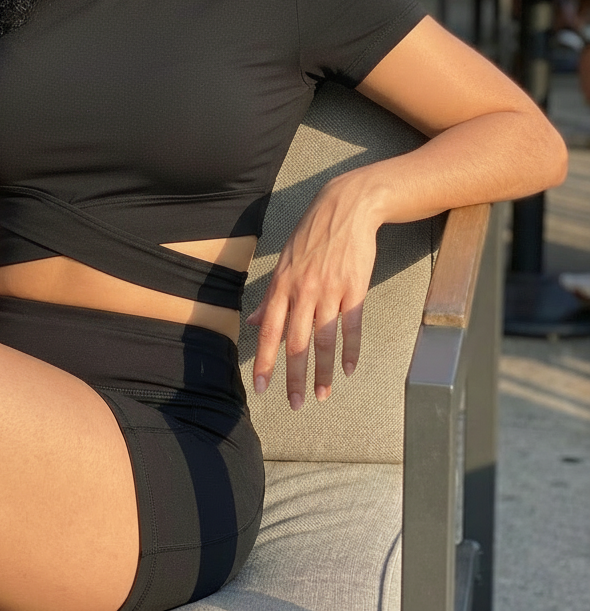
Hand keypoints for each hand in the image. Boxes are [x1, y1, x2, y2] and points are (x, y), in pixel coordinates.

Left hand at [246, 178, 379, 408]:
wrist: (345, 209)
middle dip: (294, 377)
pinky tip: (350, 370)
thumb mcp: (284, 262)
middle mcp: (303, 291)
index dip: (265, 362)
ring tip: (322, 395)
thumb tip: (256, 322)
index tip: (261, 388)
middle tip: (293, 404)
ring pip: (324, 340)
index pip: (269, 331)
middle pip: (296, 343)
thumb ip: (271, 296)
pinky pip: (352, 327)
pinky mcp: (355, 289)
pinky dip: (351, 351)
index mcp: (282, 285)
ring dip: (324, 372)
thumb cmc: (311, 236)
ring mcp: (331, 291)